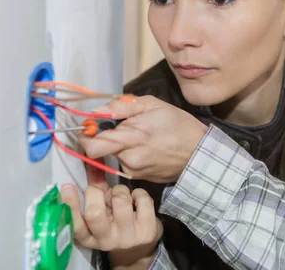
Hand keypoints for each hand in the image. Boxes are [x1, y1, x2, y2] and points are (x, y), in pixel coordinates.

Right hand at [60, 161, 162, 267]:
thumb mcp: (102, 210)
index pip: (75, 224)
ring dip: (121, 190)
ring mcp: (127, 237)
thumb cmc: (115, 223)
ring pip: (121, 201)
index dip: (70, 205)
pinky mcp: (146, 232)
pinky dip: (140, 194)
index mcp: (90, 237)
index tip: (67, 186)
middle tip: (102, 190)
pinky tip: (137, 200)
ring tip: (123, 195)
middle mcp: (106, 240)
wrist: (139, 248)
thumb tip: (90, 161)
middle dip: (97, 193)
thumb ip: (96, 188)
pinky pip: (142, 201)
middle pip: (95, 213)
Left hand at [78, 95, 208, 182]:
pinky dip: (128, 154)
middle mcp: (129, 158)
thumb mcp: (153, 105)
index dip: (85, 135)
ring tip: (140, 136)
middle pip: (100, 150)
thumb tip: (97, 111)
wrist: (200, 154)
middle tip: (118, 127)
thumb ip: (122, 106)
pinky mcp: (139, 178)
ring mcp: (133, 171)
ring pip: (113, 156)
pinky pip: (124, 163)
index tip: (89, 126)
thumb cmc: (179, 125)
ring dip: (119, 145)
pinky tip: (146, 147)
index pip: (92, 145)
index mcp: (132, 138)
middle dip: (104, 138)